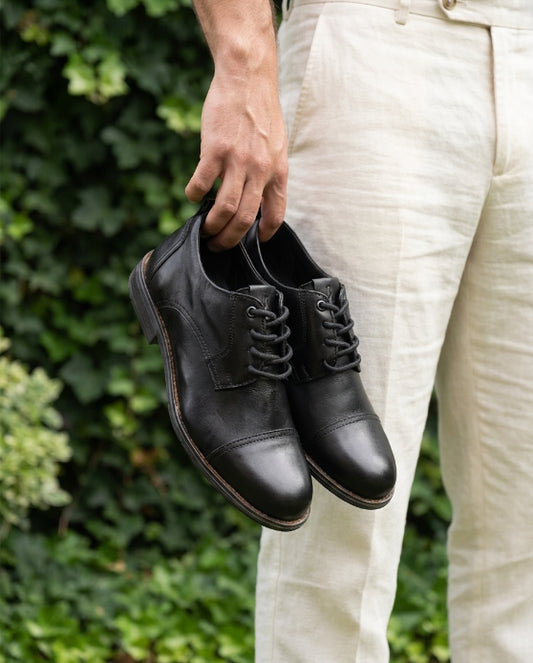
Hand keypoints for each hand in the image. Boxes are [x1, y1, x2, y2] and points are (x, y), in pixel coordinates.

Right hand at [185, 68, 287, 250]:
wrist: (248, 79)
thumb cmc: (260, 112)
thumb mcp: (276, 146)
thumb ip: (268, 172)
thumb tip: (255, 196)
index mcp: (278, 172)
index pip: (275, 214)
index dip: (264, 234)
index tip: (253, 241)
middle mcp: (260, 171)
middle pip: (245, 219)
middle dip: (229, 239)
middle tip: (218, 244)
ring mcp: (238, 161)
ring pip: (225, 208)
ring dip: (212, 225)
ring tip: (204, 230)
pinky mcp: (215, 150)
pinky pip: (201, 183)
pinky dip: (194, 195)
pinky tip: (192, 195)